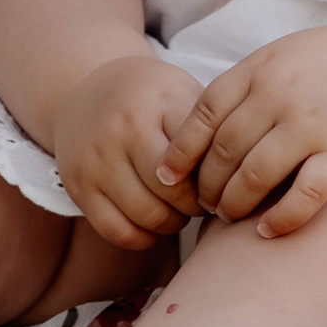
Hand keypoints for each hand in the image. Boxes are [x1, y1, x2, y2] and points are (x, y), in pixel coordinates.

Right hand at [50, 54, 206, 246]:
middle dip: (197, 206)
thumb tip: (248, 180)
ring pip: (148, 216)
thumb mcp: (185, 95)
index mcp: (159, 103)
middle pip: (175, 192)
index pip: (200, 157)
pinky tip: (153, 224)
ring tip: (180, 211)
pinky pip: (118, 231)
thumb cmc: (153, 99)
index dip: (219, 178)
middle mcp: (123, 129)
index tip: (224, 180)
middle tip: (204, 201)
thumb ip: (213, 131)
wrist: (89, 90)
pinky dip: (143, 237)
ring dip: (173, 224)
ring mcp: (96, 159)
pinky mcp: (78, 186)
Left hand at [160, 23, 326, 235]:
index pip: (203, 113)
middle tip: (203, 205)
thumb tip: (204, 124)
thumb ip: (248, 84)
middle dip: (206, 185)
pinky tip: (268, 231)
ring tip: (228, 217)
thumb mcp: (285, 56)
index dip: (180, 150)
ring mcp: (313, 124)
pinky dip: (283, 217)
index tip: (168, 176)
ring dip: (235, 204)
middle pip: (224, 151)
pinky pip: (306, 193)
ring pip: (255, 175)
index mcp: (261, 69)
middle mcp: (281, 96)